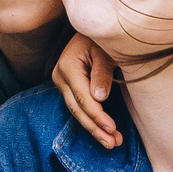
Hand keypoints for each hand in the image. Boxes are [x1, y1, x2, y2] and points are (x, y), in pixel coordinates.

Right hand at [52, 34, 123, 149]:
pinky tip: (104, 132)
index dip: (97, 115)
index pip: (83, 98)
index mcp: (68, 65)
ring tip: (111, 142)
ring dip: (94, 128)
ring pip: (76, 111)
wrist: (93, 28)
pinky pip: (78, 107)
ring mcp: (61, 82)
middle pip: (77, 109)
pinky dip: (92, 119)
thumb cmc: (102, 38)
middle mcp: (60, 75)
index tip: (112, 128)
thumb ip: (102, 73)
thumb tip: (99, 98)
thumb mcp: (106, 51)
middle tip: (112, 143)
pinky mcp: (68, 87)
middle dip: (95, 128)